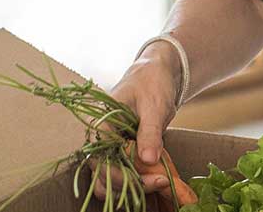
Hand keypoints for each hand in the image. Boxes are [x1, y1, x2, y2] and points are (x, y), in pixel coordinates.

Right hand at [100, 41, 184, 195]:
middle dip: (129, 187)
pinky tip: (160, 179)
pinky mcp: (122, 153)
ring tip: (161, 183)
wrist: (156, 74)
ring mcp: (109, 148)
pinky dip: (138, 183)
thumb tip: (148, 160)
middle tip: (162, 182)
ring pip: (110, 181)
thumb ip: (149, 132)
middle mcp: (99, 140)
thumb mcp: (154, 105)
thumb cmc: (152, 83)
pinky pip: (124, 176)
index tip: (154, 180)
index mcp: (100, 125)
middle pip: (102, 177)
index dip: (124, 176)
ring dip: (132, 189)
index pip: (102, 161)